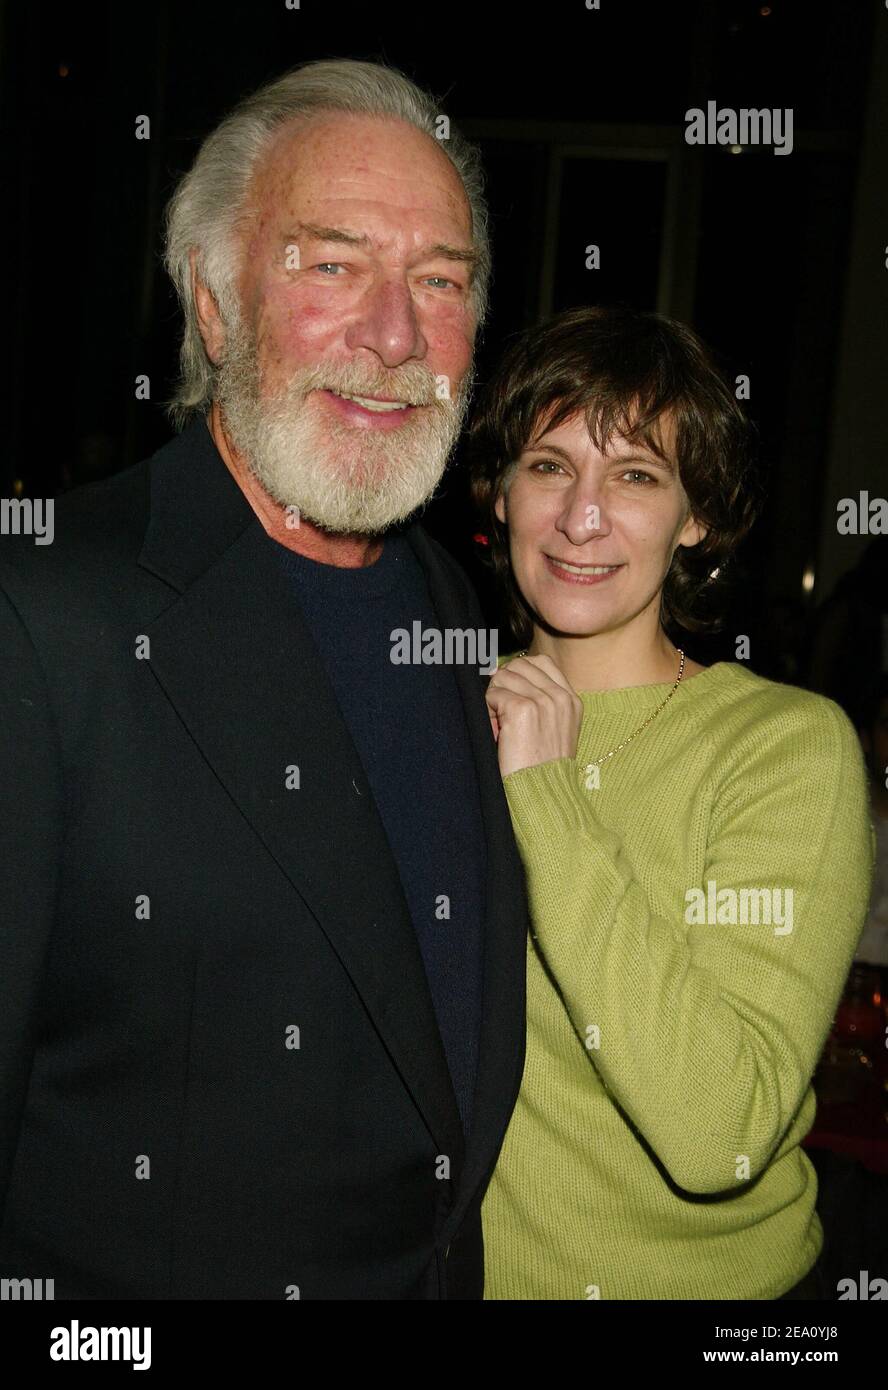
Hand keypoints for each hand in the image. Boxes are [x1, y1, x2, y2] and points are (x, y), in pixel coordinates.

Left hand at [485, 654, 582, 778]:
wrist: (542, 794)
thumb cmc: (541, 767)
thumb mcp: (553, 730)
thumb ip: (539, 701)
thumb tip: (499, 671)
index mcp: (571, 700)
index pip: (540, 663)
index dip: (517, 674)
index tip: (508, 694)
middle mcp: (560, 697)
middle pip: (518, 666)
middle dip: (503, 686)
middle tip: (501, 714)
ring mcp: (543, 701)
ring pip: (503, 677)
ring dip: (493, 700)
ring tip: (499, 726)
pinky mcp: (522, 709)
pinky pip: (493, 694)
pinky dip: (487, 713)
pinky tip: (496, 733)